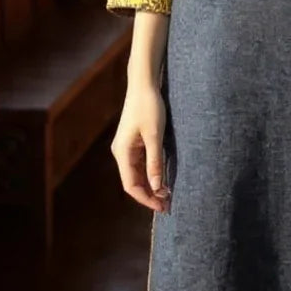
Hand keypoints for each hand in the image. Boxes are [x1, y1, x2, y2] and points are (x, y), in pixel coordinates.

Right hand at [110, 78, 170, 212]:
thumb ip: (155, 161)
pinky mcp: (134, 142)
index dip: (146, 198)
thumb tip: (157, 187)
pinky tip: (162, 178)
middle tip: (168, 205)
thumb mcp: (155, 135)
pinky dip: (151, 173)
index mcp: (122, 152)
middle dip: (149, 194)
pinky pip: (141, 164)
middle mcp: (122, 152)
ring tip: (167, 195)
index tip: (162, 207)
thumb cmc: (149, 107)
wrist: (144, 84)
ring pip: (137, 174)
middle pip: (133, 182)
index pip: (131, 185)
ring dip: (151, 185)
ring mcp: (127, 148)